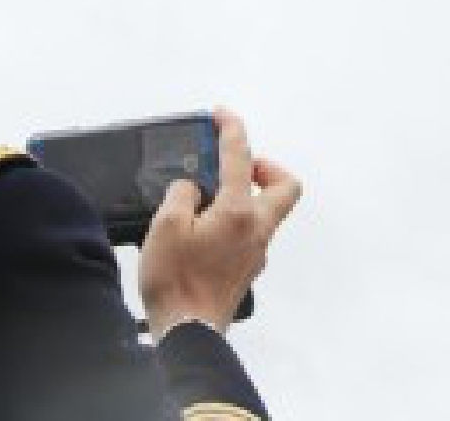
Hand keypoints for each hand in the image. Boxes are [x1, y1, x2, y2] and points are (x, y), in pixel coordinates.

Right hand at [139, 108, 300, 338]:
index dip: (232, 129)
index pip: (241, 157)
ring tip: (208, 198)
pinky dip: (234, 221)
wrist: (188, 333)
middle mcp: (256, 230)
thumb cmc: (176, 283)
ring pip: (267, 212)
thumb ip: (182, 195)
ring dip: (246, 195)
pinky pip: (249, 234)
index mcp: (239, 212)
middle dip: (266, 166)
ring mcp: (256, 252)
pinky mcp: (246, 270)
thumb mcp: (165, 226)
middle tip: (237, 165)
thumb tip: (193, 190)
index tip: (221, 115)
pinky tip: (204, 230)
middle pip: (285, 186)